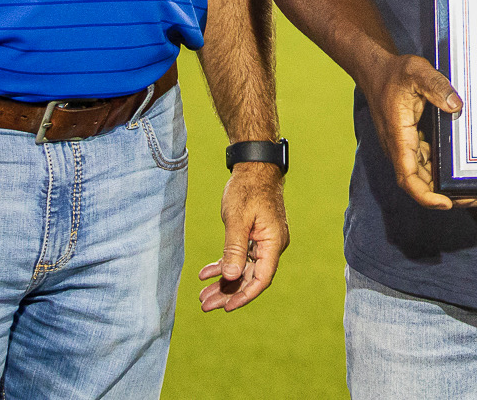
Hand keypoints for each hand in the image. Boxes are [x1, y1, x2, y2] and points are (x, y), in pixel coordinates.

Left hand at [197, 162, 288, 311]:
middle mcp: (271, 246)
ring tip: (203, 296)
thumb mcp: (237, 219)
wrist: (254, 167)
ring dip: (224, 282)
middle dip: (228, 293)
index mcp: (273, 243)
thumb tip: (232, 276)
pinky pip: (239, 257)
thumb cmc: (248, 189)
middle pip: (250, 277)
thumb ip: (235, 248)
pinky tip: (206, 274)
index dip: (244, 295)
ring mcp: (263, 242)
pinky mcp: (254, 237)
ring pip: (243, 269)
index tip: (226, 307)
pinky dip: (224, 265)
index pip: (261, 278)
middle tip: (205, 305)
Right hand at [362, 54, 476, 209]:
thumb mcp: (417, 71)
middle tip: (474, 200)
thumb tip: (456, 106)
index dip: (426, 195)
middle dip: (444, 198)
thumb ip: (437, 86)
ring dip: (444, 188)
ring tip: (473, 192)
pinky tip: (459, 173)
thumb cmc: (394, 73)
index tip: (446, 203)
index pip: (408, 177)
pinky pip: (426, 164)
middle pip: (419, 184)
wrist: (375, 71)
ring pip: (423, 177)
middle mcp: (399, 147)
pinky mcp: (410, 142)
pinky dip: (440, 174)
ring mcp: (404, 147)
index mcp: (399, 136)